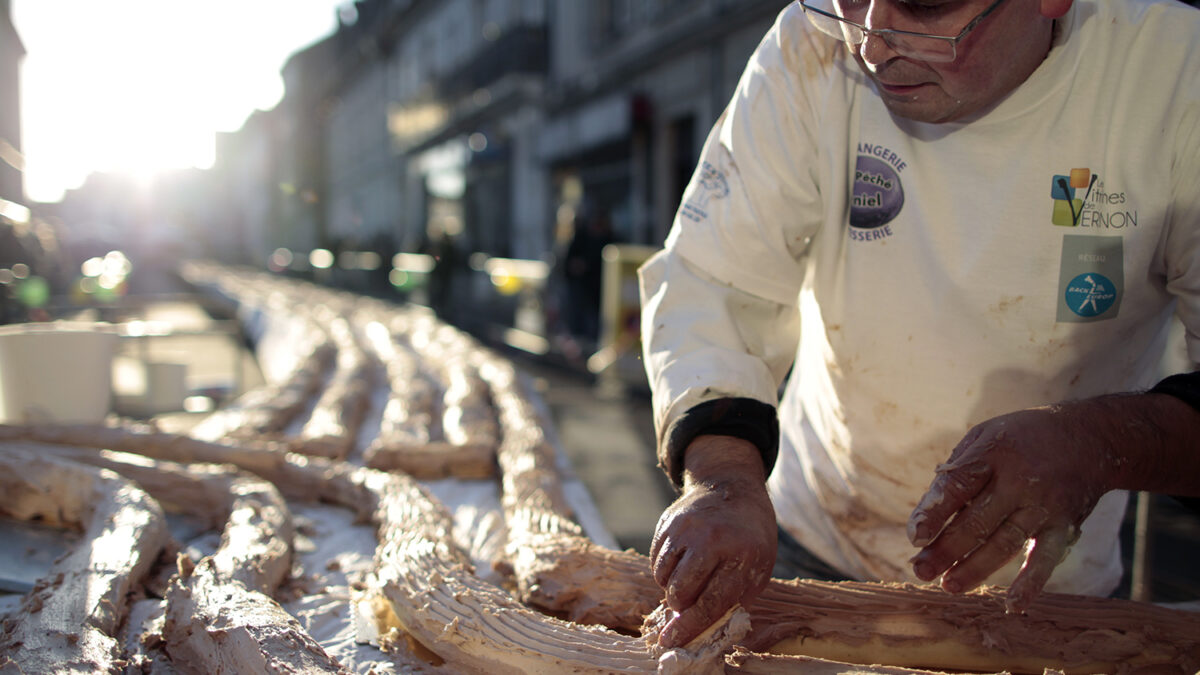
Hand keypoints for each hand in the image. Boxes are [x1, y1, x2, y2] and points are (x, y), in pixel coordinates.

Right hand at [650, 435, 775, 646]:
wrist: (732, 488)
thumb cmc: (748, 538)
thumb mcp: (757, 568)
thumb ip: (733, 600)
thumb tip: (701, 630)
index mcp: (741, 556)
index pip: (711, 602)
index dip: (691, 626)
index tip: (674, 640)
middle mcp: (712, 540)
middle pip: (681, 591)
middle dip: (681, 605)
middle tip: (688, 600)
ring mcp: (687, 528)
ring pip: (663, 577)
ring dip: (671, 587)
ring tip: (687, 578)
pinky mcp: (669, 521)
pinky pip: (655, 560)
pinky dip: (664, 570)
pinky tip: (680, 562)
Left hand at [907, 401, 1116, 612]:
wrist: (1090, 438)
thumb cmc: (1022, 440)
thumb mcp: (985, 437)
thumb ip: (959, 473)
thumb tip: (929, 517)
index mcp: (993, 454)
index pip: (958, 486)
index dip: (934, 513)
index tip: (915, 537)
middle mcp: (1020, 481)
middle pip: (977, 521)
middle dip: (946, 549)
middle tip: (920, 570)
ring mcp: (1044, 506)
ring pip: (1005, 543)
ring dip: (975, 568)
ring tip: (948, 585)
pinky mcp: (1065, 525)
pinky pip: (1047, 558)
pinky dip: (1032, 583)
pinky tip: (1013, 604)